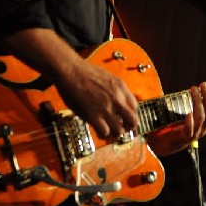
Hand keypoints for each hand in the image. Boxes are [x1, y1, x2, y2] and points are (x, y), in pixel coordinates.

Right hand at [0, 28, 138, 139]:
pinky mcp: (93, 115)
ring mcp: (105, 108)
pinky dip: (103, 134)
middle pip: (132, 121)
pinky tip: (99, 131)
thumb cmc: (85, 72)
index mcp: (121, 88)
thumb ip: (116, 90)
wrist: (70, 70)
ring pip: (119, 131)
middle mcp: (117, 99)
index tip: (123, 117)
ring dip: (115, 133)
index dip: (129, 115)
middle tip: (121, 128)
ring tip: (109, 131)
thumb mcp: (108, 78)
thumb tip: (119, 102)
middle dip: (128, 128)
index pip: (135, 107)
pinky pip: (104, 132)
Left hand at [148, 82, 205, 155]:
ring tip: (193, 89)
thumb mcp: (192, 116)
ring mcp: (196, 134)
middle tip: (203, 84)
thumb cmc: (181, 126)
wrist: (168, 143)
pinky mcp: (185, 137)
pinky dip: (190, 122)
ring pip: (201, 117)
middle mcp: (204, 129)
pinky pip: (189, 129)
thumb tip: (200, 89)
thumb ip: (198, 106)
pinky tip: (188, 113)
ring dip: (198, 101)